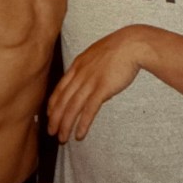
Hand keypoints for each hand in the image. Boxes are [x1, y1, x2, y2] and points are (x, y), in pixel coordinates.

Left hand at [47, 27, 144, 142]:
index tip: (49, 115)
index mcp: (78, 65)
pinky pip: (89, 110)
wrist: (133, 43)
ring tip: (63, 139)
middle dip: (55, 119)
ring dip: (66, 125)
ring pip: (72, 108)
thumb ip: (90, 67)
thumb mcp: (97, 53)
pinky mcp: (102, 88)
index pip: (60, 88)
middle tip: (52, 132)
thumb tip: (90, 79)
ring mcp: (90, 81)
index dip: (53, 104)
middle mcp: (80, 74)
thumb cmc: (120, 47)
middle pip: (63, 100)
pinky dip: (82, 124)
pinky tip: (79, 135)